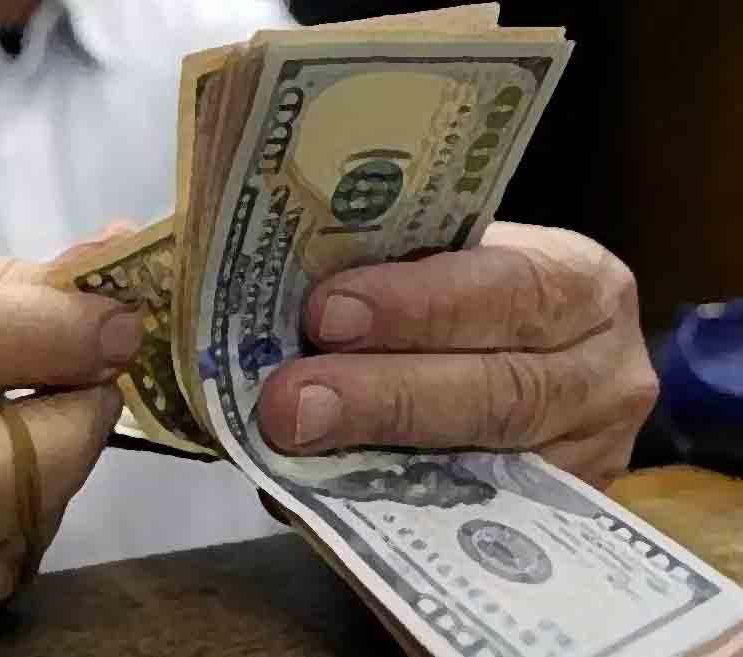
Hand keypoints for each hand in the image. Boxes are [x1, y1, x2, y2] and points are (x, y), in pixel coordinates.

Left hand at [258, 222, 658, 489]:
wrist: (545, 357)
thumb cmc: (478, 296)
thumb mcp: (456, 265)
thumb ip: (395, 279)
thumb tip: (284, 310)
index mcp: (581, 281)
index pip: (510, 287)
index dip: (418, 305)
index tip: (326, 313)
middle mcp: (606, 373)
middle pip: (503, 391)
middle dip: (386, 395)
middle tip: (291, 402)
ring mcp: (592, 456)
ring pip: (490, 467)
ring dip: (380, 456)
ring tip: (295, 445)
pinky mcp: (562, 515)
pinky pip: (477, 520)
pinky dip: (393, 505)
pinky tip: (325, 492)